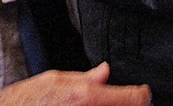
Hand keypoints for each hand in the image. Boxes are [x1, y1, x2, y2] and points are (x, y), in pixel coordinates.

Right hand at [0, 62, 150, 104]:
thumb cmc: (28, 99)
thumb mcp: (56, 79)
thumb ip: (85, 77)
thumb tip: (104, 71)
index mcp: (86, 96)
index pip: (130, 98)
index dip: (141, 94)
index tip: (144, 92)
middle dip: (127, 102)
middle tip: (127, 97)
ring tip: (111, 100)